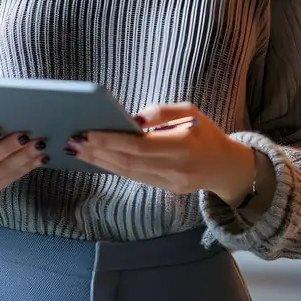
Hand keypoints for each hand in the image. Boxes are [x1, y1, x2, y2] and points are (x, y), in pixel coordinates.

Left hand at [66, 102, 255, 204]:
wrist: (227, 166)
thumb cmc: (205, 132)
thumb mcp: (190, 111)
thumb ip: (161, 112)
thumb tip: (132, 118)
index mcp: (183, 145)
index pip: (140, 146)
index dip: (112, 140)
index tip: (88, 132)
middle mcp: (176, 168)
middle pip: (129, 161)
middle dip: (99, 151)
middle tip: (73, 140)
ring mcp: (170, 182)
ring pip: (128, 172)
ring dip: (100, 161)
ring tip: (78, 149)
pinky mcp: (166, 189)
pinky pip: (135, 177)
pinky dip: (113, 167)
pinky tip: (97, 158)